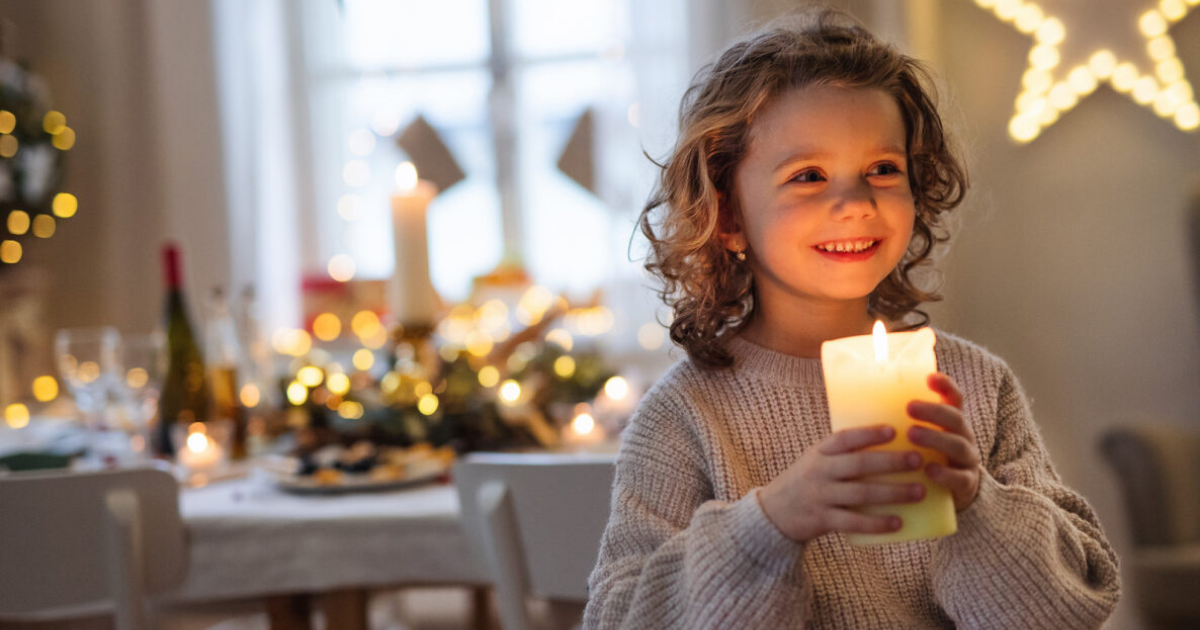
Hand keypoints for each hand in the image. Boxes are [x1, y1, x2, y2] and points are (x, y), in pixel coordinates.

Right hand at [758, 425, 926, 542]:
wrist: (774, 512)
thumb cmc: (806, 481)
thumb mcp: (816, 459)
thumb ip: (843, 453)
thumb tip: (890, 444)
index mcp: (820, 453)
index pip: (844, 438)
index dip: (869, 434)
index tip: (894, 430)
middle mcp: (820, 472)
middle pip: (858, 465)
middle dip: (891, 462)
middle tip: (918, 460)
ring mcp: (821, 496)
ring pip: (861, 494)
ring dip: (893, 493)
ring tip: (919, 491)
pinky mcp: (823, 520)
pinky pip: (853, 522)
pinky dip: (876, 524)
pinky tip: (898, 522)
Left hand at [906, 373, 980, 510]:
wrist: (949, 495)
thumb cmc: (923, 459)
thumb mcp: (914, 439)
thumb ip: (896, 423)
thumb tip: (856, 403)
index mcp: (950, 422)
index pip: (954, 398)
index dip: (945, 385)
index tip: (928, 377)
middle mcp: (963, 436)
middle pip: (955, 418)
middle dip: (933, 411)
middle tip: (910, 407)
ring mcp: (967, 460)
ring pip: (958, 445)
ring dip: (935, 438)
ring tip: (912, 434)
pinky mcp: (966, 484)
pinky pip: (960, 478)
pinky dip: (945, 474)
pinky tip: (929, 471)